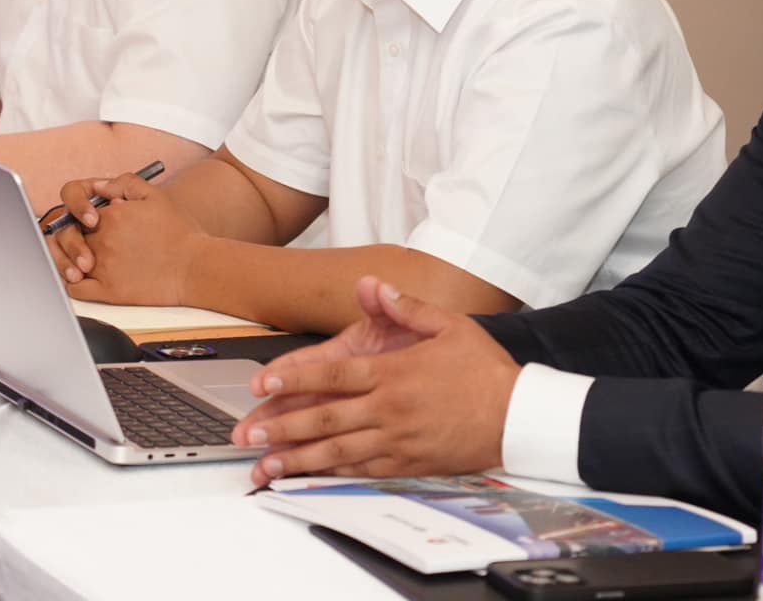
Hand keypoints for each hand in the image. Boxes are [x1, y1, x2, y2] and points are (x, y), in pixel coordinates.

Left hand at [51, 172, 202, 304]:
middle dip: (72, 235)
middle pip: (69, 234)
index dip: (80, 212)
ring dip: (66, 258)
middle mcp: (103, 241)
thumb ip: (124, 184)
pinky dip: (72, 282)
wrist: (195, 267)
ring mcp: (103, 267)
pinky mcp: (108, 292)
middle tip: (83, 238)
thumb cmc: (180, 233)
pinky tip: (80, 277)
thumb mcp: (155, 196)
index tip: (89, 218)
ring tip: (80, 258)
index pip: (78, 210)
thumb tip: (100, 187)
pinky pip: (75, 289)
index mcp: (111, 216)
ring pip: (66, 260)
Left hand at [231, 276, 518, 485]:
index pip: (331, 375)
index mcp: (393, 372)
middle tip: (245, 435)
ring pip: (335, 452)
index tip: (260, 385)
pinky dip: (331, 475)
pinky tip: (309, 477)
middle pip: (323, 419)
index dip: (291, 379)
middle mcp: (388, 409)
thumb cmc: (484, 370)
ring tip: (263, 467)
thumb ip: (406, 306)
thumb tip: (373, 285)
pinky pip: (361, 472)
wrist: (517, 416)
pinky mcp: (406, 463)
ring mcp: (395, 440)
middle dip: (279, 427)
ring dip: (296, 459)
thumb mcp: (449, 324)